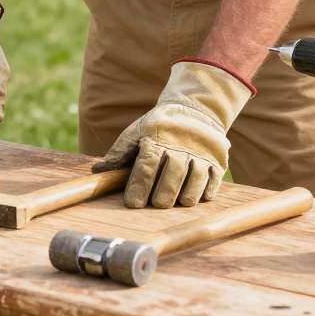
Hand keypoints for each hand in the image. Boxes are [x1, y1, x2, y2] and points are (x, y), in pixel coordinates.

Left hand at [91, 60, 253, 207]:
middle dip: (163, 193)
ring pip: (195, 180)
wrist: (194, 110)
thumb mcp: (136, 133)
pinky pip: (213, 181)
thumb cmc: (158, 127)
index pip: (147, 165)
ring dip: (185, 195)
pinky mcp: (217, 162)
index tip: (132, 203)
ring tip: (176, 204)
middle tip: (156, 204)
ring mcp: (201, 154)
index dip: (139, 185)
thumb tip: (97, 173)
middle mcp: (180, 146)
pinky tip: (195, 197)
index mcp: (156, 138)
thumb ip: (119, 154)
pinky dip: (204, 192)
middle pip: (173, 174)